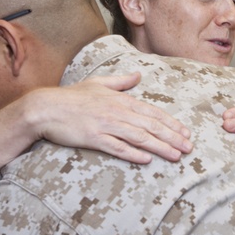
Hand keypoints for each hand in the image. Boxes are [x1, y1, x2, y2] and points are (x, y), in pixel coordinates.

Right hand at [29, 73, 192, 163]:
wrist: (45, 108)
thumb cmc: (71, 97)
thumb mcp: (98, 83)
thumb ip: (121, 81)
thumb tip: (138, 74)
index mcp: (120, 99)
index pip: (152, 112)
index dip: (171, 123)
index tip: (185, 133)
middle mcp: (117, 111)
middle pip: (150, 125)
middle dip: (172, 137)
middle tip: (189, 148)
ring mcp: (106, 125)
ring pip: (139, 137)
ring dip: (160, 147)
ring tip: (176, 156)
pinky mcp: (93, 138)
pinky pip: (117, 147)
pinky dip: (133, 153)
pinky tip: (147, 160)